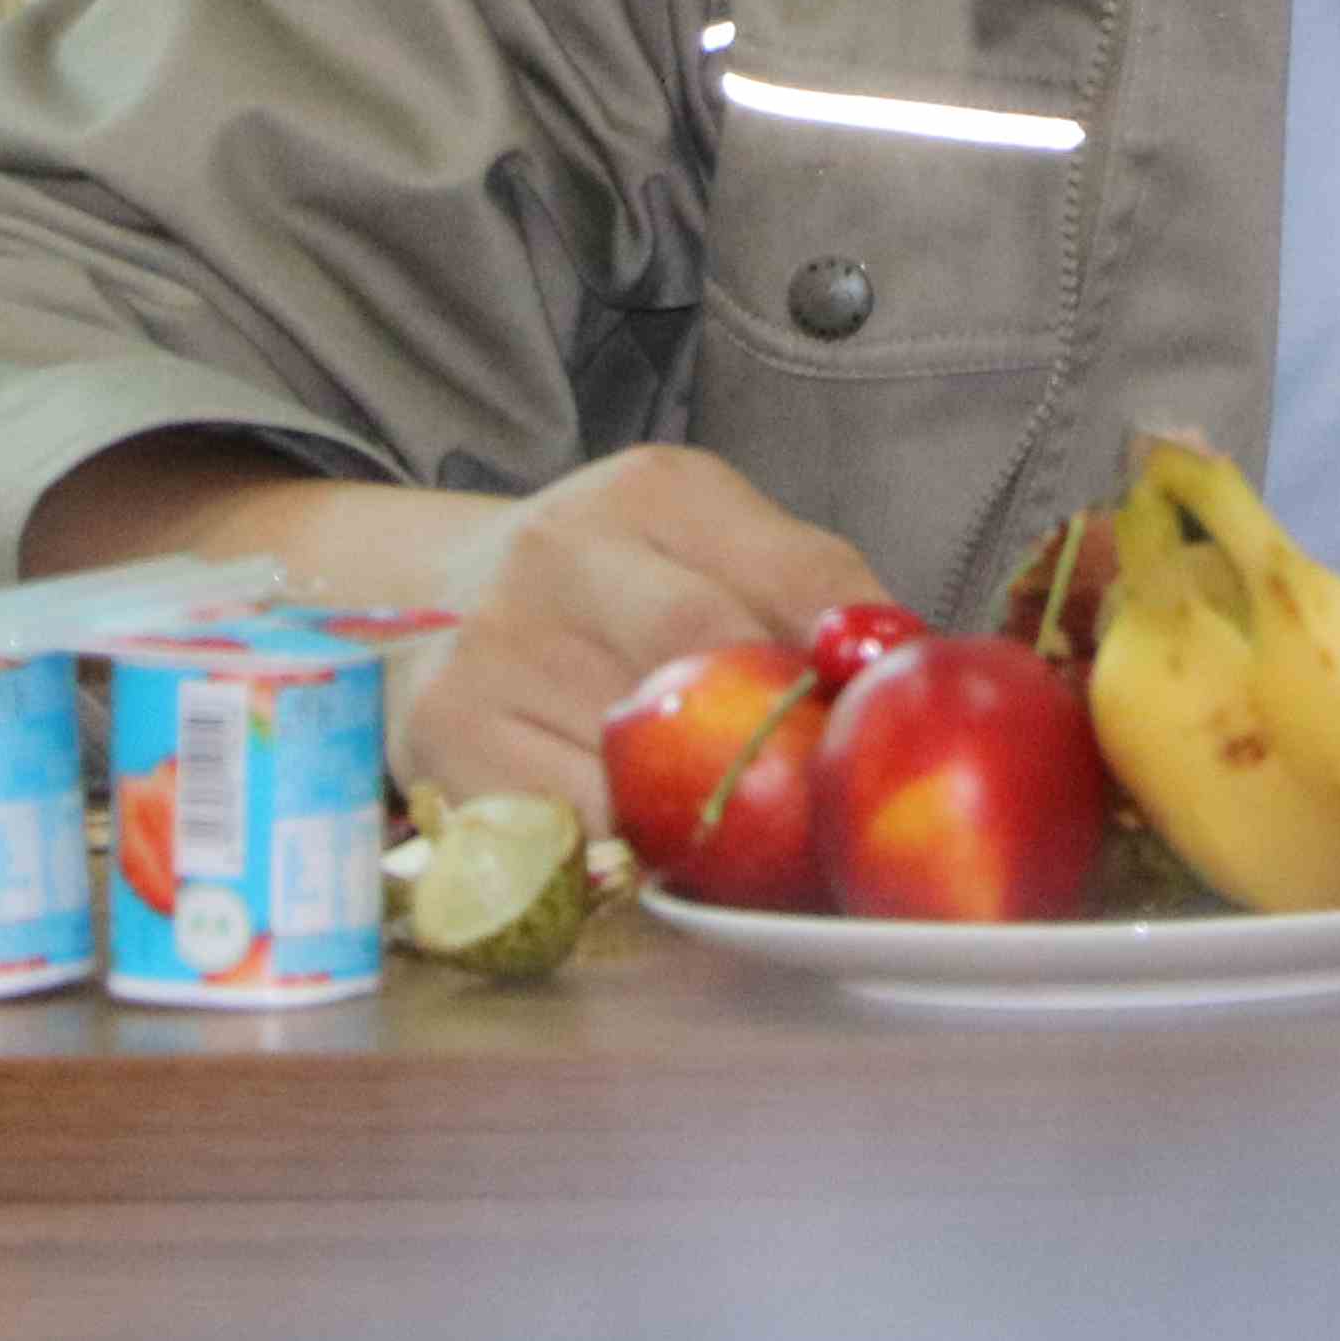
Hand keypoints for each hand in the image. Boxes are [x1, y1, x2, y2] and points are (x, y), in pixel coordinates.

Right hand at [397, 445, 896, 825]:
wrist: (425, 601)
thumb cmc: (601, 586)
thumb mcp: (700, 542)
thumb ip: (803, 590)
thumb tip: (914, 671)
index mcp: (655, 491)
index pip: (805, 574)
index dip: (861, 665)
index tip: (896, 727)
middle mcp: (564, 550)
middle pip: (718, 660)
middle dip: (784, 743)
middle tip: (831, 807)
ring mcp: (498, 642)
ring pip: (648, 761)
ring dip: (710, 813)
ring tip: (741, 831)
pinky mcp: (449, 736)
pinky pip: (578, 824)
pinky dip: (629, 850)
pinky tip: (650, 843)